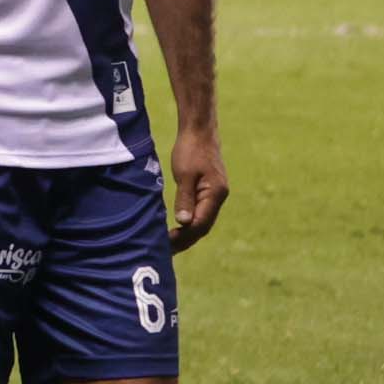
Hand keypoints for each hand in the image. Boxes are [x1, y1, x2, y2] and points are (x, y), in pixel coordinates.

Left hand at [166, 126, 227, 251]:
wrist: (199, 132)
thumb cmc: (191, 150)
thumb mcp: (184, 174)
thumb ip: (185, 198)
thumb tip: (183, 223)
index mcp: (216, 194)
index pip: (200, 223)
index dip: (183, 236)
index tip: (165, 244)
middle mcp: (219, 197)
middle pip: (203, 226)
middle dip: (185, 240)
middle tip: (165, 251)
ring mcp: (215, 194)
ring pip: (203, 221)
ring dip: (188, 234)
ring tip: (169, 245)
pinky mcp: (209, 191)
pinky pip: (201, 213)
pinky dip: (189, 223)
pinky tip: (177, 228)